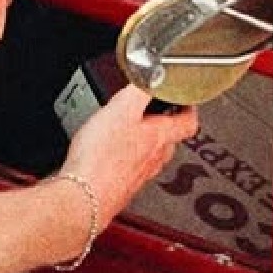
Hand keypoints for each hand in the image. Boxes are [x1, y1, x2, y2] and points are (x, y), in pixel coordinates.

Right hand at [59, 85, 198, 227]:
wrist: (84, 196)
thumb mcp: (121, 109)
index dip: (188, 106)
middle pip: (169, 139)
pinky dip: (124, 159)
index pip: (188, 122)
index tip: (183, 97)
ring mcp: (139, 176)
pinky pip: (130, 169)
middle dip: (162, 123)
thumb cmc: (101, 158)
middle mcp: (155, 159)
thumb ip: (141, 89)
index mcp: (160, 137)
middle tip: (151, 111)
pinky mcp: (121, 187)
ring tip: (127, 130)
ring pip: (150, 155)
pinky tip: (108, 155)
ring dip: (143, 142)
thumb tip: (155, 75)